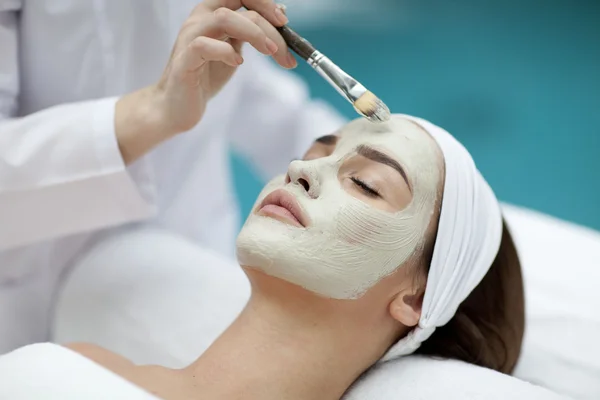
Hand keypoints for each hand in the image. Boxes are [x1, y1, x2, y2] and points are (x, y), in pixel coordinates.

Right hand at [157, 0, 294, 133]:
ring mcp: (189, 37)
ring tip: (269, 52)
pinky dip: (226, 52)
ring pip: (223, 18)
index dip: (265, 4)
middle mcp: (200, 20)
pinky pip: (204, 45)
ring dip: (254, 33)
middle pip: (240, 8)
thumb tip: (281, 17)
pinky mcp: (184, 60)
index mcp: (212, 13)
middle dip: (270, 28)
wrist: (178, 106)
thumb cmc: (206, 76)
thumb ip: (251, 33)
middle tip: (285, 52)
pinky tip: (237, 63)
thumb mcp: (234, 50)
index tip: (284, 22)